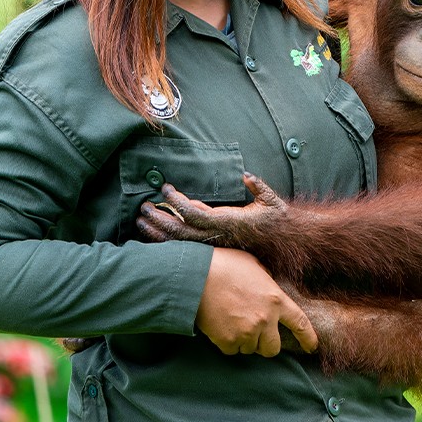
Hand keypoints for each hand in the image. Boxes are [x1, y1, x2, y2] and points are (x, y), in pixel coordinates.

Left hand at [136, 173, 285, 245]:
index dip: (177, 202)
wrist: (281, 238)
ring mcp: (212, 243)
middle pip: (180, 231)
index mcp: (226, 222)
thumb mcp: (269, 199)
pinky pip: (184, 246)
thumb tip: (246, 176)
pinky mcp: (210, 246)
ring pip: (179, 241)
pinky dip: (165, 240)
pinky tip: (151, 235)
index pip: (195, 214)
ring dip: (158, 231)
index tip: (166, 189)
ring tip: (140, 221)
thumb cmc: (273, 216)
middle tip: (144, 206)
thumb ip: (257, 186)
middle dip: (160, 218)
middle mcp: (216, 236)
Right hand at [196, 248, 317, 356]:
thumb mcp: (254, 265)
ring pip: (250, 349)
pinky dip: (227, 342)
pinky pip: (231, 350)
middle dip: (265, 344)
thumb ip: (267, 281)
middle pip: (273, 348)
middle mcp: (265, 319)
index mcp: (276, 299)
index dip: (308, 338)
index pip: (300, 323)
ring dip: (243, 340)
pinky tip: (220, 324)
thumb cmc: (224, 264)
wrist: (195, 275)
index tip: (311, 347)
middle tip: (253, 332)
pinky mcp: (228, 341)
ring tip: (231, 319)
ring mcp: (247, 332)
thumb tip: (269, 287)